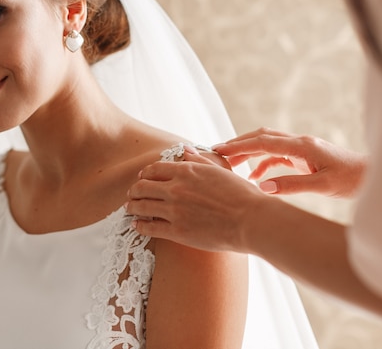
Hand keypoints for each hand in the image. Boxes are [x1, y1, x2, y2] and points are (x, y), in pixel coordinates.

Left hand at [127, 149, 267, 251]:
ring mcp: (174, 211)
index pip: (154, 169)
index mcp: (187, 171)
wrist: (251, 220)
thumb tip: (185, 150)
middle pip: (142, 187)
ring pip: (141, 206)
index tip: (142, 178)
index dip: (144, 174)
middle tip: (132, 194)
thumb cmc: (241, 194)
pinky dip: (139, 225)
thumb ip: (198, 160)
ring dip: (132, 207)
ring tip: (130, 208)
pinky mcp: (177, 232)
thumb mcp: (219, 170)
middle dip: (134, 190)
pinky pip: (149, 228)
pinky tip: (137, 225)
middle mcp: (176, 189)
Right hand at [215, 127, 367, 197]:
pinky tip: (255, 176)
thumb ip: (291, 185)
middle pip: (261, 137)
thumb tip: (261, 186)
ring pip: (267, 145)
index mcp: (302, 146)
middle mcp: (299, 142)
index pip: (263, 142)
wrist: (372, 176)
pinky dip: (262, 163)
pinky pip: (277, 155)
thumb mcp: (323, 186)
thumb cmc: (351, 180)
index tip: (218, 150)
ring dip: (248, 152)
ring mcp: (301, 148)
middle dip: (238, 144)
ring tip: (229, 164)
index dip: (239, 146)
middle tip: (215, 153)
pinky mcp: (304, 156)